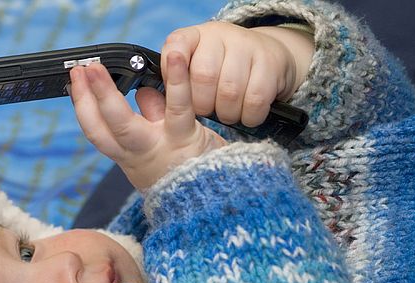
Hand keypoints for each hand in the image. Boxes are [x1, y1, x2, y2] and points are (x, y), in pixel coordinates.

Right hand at [69, 54, 225, 190]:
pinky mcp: (185, 139)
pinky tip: (174, 56)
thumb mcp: (161, 144)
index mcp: (129, 155)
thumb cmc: (187, 167)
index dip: (83, 106)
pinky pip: (178, 106)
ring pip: (124, 124)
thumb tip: (142, 90)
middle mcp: (137, 155)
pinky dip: (177, 79)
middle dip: (86, 100)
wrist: (213, 197)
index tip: (74, 82)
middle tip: (79, 70)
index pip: (97, 131)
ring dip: (107, 94)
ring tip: (98, 67)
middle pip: (101, 130)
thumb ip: (151, 115)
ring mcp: (159, 147)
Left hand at [151, 22, 312, 127]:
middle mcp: (219, 34)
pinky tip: (246, 114)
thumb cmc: (220, 74)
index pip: (175, 49)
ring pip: (230, 90)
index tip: (178, 94)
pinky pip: (255, 99)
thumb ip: (170, 83)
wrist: (267, 60)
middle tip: (206, 111)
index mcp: (192, 37)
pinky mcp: (270, 61)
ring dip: (227, 112)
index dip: (174, 76)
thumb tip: (144, 97)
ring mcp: (246, 45)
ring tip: (226, 113)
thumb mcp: (191, 73)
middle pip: (203, 76)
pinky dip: (249, 115)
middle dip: (203, 104)